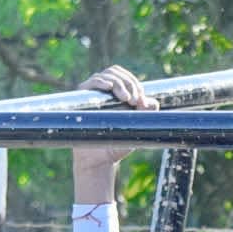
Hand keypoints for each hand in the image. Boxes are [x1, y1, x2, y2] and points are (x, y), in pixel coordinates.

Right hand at [72, 65, 152, 198]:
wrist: (100, 159)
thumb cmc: (118, 144)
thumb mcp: (137, 128)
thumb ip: (147, 114)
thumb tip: (150, 102)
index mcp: (117, 94)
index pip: (125, 77)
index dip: (135, 84)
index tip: (140, 101)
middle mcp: (103, 92)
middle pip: (116, 72)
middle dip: (128, 82)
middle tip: (134, 100)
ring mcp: (92, 95)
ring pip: (105, 75)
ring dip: (118, 83)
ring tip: (125, 98)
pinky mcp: (82, 100)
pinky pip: (90, 82)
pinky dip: (100, 81)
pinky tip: (108, 87)